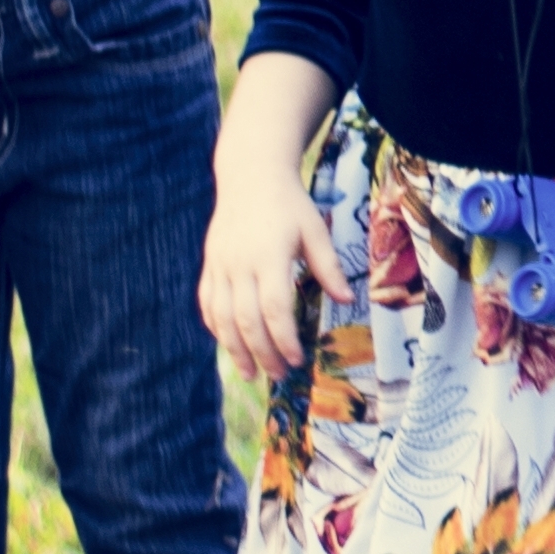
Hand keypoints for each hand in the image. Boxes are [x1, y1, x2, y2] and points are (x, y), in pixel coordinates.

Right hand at [198, 184, 345, 381]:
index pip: (274, 309)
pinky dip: (217, 328)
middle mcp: (238, 265)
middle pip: (246, 320)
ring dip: (235, 349)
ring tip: (252, 373)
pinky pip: (207, 304)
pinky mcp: (209, 265)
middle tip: (280, 374)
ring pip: (222, 317)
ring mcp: (219, 266)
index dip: (284, 339)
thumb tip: (347, 300)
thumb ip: (328, 267)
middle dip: (263, 353)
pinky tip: (229, 345)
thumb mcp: (316, 231)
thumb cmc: (290, 206)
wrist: (249, 178)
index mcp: (268, 257)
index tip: (297, 360)